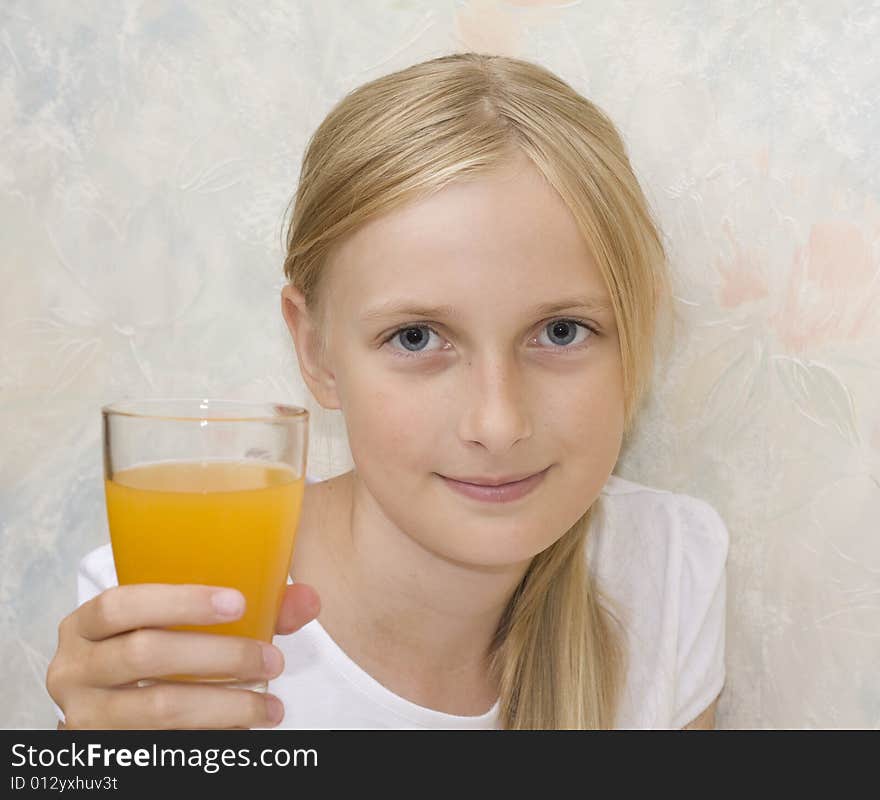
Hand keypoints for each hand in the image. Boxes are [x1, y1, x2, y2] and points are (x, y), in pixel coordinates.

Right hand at [46, 582, 320, 729]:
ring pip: (160, 710)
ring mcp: (86, 719)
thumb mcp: (180, 622)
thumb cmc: (155, 648)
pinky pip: (165, 747)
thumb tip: (308, 600)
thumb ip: (244, 607)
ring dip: (226, 705)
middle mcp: (74, 671)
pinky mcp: (108, 756)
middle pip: (145, 656)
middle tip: (271, 659)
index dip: (180, 601)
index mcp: (85, 625)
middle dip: (220, 657)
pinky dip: (213, 736)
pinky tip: (244, 729)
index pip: (122, 604)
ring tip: (269, 705)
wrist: (111, 706)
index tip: (239, 603)